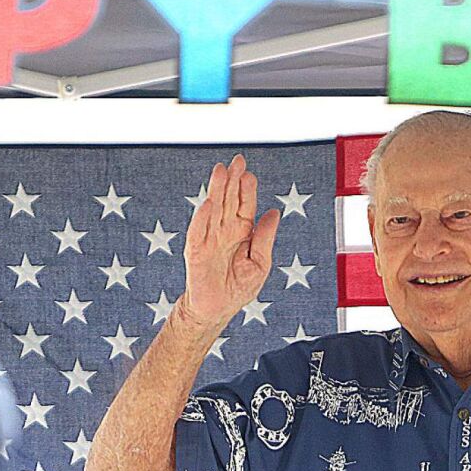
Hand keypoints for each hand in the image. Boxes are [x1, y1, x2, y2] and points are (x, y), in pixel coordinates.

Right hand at [180, 154, 280, 329]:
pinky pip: (198, 232)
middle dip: (232, 180)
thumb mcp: (260, 264)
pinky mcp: (195, 252)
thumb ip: (265, 238)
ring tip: (220, 171)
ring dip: (216, 190)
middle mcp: (224, 230)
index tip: (249, 173)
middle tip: (236, 161)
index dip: (246, 189)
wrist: (216, 310)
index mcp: (241, 231)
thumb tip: (274, 212)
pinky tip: (208, 203)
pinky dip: (202, 218)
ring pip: (213, 209)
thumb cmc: (238, 288)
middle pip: (228, 200)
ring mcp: (208, 239)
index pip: (244, 204)